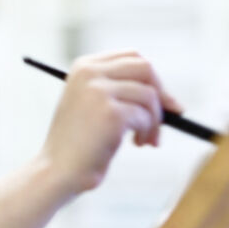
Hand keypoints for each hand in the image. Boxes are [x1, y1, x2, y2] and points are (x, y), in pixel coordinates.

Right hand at [39, 50, 182, 191]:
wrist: (58, 171)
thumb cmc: (78, 145)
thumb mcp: (93, 107)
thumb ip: (119, 91)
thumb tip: (170, 98)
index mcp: (83, 67)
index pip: (131, 56)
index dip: (151, 77)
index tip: (162, 99)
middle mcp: (89, 73)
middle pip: (145, 68)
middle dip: (160, 94)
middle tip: (165, 118)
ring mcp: (99, 91)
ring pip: (149, 95)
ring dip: (154, 120)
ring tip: (146, 139)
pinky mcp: (110, 112)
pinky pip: (145, 116)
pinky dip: (148, 131)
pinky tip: (137, 143)